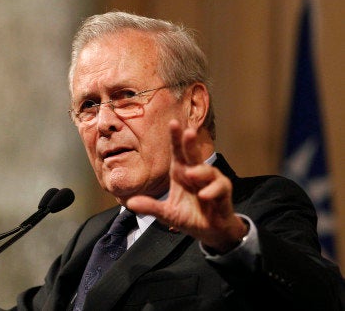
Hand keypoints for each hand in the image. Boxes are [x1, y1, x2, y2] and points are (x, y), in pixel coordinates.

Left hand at [126, 120, 246, 252]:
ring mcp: (211, 182)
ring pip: (208, 171)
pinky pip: (219, 188)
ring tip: (190, 174)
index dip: (176, 138)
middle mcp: (196, 173)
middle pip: (193, 155)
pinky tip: (203, 195)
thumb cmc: (189, 215)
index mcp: (181, 173)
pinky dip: (212, 191)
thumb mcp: (166, 214)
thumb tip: (130, 203)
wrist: (210, 230)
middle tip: (188, 132)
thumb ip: (151, 207)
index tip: (173, 123)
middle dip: (190, 143)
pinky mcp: (223, 193)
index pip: (178, 152)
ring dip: (200, 172)